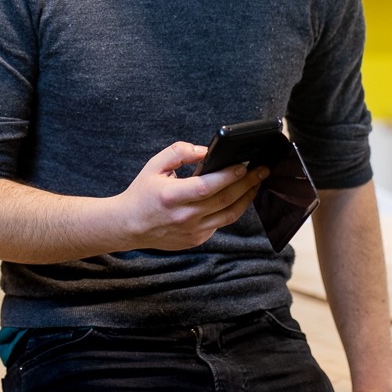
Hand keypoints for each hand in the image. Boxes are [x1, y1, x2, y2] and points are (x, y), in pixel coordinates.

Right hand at [113, 141, 265, 250]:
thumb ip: (179, 152)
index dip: (229, 175)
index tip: (245, 164)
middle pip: (225, 200)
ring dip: (246, 197)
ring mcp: (192, 231)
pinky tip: (239, 196)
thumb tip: (206, 151)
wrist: (128, 226)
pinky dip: (232, 209)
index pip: (208, 186)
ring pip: (229, 215)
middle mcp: (184, 217)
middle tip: (262, 170)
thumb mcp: (154, 165)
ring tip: (257, 183)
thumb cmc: (142, 193)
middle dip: (248, 183)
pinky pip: (220, 223)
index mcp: (171, 196)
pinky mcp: (196, 240)